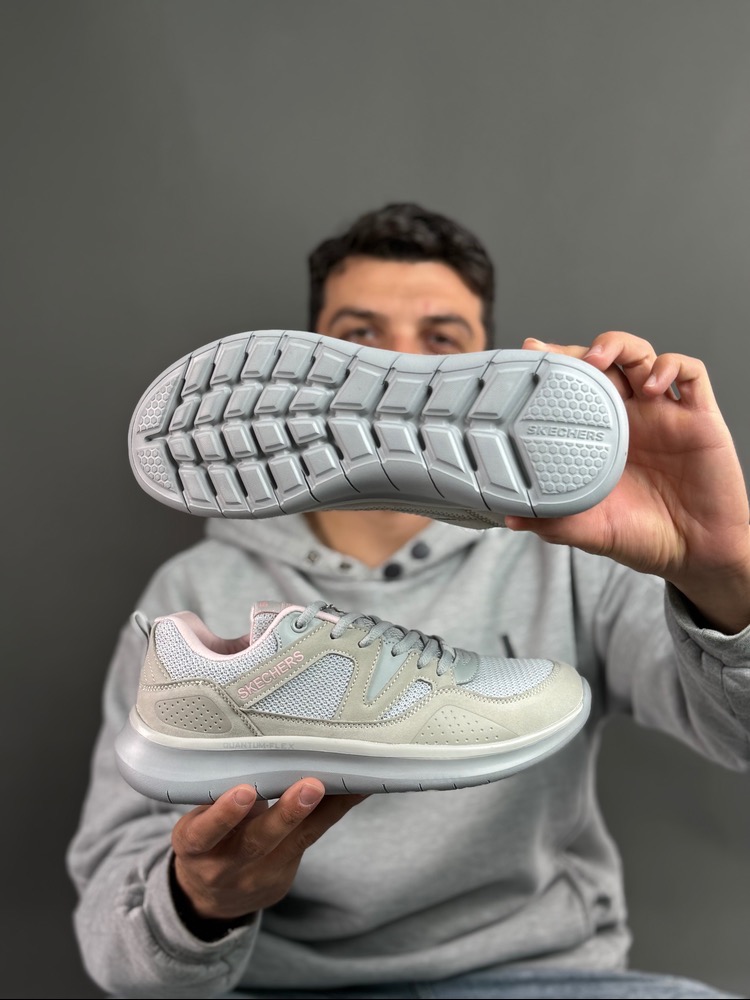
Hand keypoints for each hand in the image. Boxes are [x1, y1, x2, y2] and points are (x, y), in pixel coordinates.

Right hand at [172, 779, 365, 920]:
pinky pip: (312, 838)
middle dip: (287, 814)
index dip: (224, 815)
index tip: (244, 792)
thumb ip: (216, 796)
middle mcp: (227, 866)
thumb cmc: (206, 839)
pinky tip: (357, 789)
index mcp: (195, 847)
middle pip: (258, 841)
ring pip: (296, 840)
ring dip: (324, 810)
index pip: (205, 834)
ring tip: (348, 784)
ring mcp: (261, 873)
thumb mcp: (197, 822)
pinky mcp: (287, 872)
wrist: (211, 897)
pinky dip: (336, 811)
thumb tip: (249, 746)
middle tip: (311, 787)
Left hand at [507, 332, 749, 632]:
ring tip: (599, 360)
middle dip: (580, 350)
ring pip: (642, 355)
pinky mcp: (699, 418)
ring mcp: (663, 414)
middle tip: (559, 355)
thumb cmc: (642, 537)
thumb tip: (509, 518)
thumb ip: (551, 520)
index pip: (574, 387)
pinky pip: (691, 373)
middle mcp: (630, 418)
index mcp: (600, 437)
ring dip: (619, 346)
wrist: (694, 554)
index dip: (554, 367)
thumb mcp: (588, 530)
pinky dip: (671, 366)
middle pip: (605, 361)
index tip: (530, 354)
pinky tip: (652, 386)